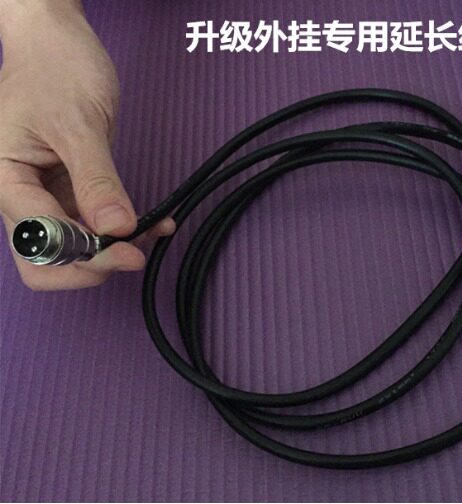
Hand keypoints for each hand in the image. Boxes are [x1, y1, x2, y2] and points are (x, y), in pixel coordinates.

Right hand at [0, 1, 173, 289]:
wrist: (58, 42)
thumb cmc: (55, 69)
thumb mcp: (78, 124)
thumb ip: (95, 180)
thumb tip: (115, 229)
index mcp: (5, 180)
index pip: (41, 242)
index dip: (85, 256)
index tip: (129, 252)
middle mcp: (20, 195)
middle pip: (47, 259)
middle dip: (91, 265)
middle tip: (133, 254)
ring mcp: (45, 194)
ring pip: (74, 245)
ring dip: (113, 247)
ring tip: (153, 231)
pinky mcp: (68, 188)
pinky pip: (92, 221)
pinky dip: (121, 227)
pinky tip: (153, 222)